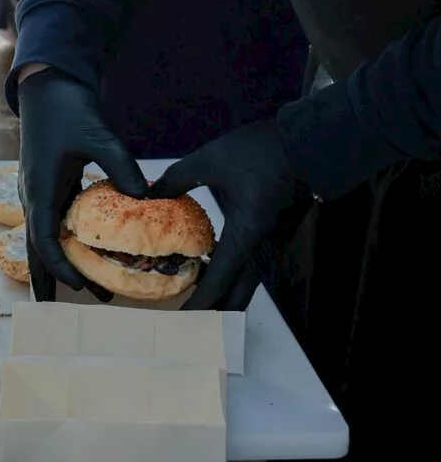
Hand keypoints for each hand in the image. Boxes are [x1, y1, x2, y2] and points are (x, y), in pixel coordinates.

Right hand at [16, 67, 148, 302]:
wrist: (49, 85)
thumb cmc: (69, 109)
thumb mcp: (98, 134)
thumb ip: (120, 165)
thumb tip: (146, 196)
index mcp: (40, 188)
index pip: (43, 239)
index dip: (59, 267)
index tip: (80, 287)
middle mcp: (34, 195)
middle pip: (37, 248)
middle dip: (51, 280)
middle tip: (68, 311)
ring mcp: (39, 190)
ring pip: (44, 237)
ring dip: (60, 264)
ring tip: (84, 290)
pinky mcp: (48, 184)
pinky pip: (53, 222)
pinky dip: (65, 243)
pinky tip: (86, 252)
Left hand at [148, 121, 311, 310]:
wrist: (310, 144)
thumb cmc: (263, 152)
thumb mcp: (211, 160)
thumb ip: (178, 178)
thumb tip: (151, 193)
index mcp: (246, 235)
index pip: (220, 281)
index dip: (200, 301)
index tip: (183, 317)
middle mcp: (263, 248)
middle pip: (239, 293)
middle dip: (214, 308)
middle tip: (188, 315)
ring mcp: (275, 243)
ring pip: (249, 281)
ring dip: (226, 291)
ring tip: (197, 294)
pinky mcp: (279, 234)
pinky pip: (255, 266)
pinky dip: (236, 275)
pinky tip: (216, 265)